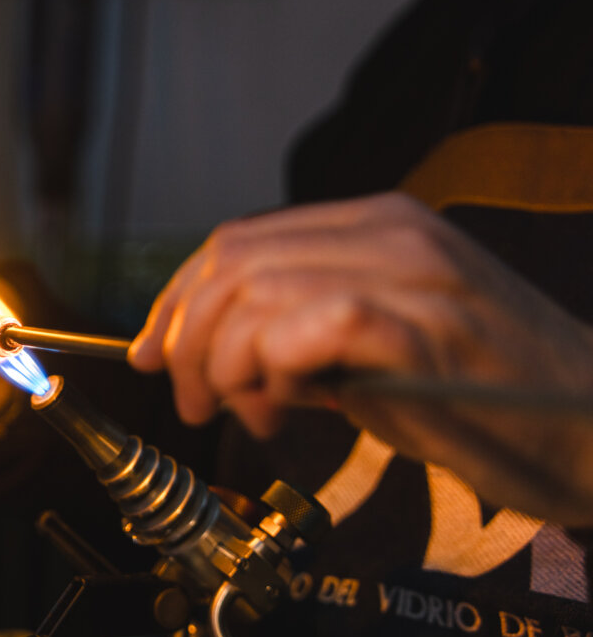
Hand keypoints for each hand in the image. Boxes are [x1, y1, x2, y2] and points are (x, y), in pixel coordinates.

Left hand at [128, 192, 592, 524]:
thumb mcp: (372, 352)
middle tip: (193, 400)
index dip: (177, 300)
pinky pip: (311, 327)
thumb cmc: (484, 396)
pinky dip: (271, 368)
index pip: (237, 242)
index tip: (152, 353)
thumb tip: (198, 357)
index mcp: (376, 225)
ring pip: (256, 292)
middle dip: (185, 338)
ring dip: (222, 363)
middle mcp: (391, 233)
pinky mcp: (428, 329)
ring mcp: (413, 275)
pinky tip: (285, 403)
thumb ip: (291, 338)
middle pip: (231, 262)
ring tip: (246, 411)